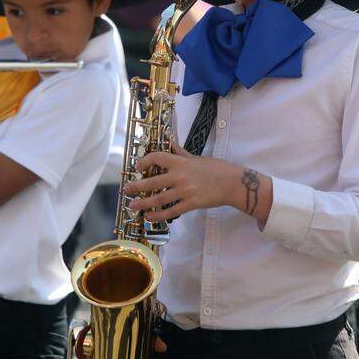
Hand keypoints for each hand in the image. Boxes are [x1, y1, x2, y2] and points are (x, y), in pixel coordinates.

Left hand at [123, 144, 271, 222]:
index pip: (157, 158)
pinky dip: (158, 215)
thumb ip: (180, 153)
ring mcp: (185, 191)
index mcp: (181, 162)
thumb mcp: (196, 157)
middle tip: (127, 190)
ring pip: (159, 199)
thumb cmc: (215, 168)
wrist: (231, 184)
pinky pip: (171, 211)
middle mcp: (180, 176)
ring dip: (143, 204)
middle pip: (153, 182)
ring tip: (133, 206)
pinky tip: (149, 217)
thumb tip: (170, 141)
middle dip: (137, 187)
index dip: (145, 161)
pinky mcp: (190, 204)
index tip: (138, 166)